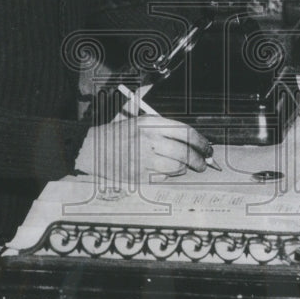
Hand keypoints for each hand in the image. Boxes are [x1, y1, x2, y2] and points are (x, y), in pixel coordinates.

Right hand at [74, 115, 212, 184]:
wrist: (92, 149)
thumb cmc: (118, 134)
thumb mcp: (140, 120)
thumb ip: (165, 128)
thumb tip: (193, 139)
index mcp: (151, 123)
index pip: (186, 132)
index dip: (201, 141)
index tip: (208, 147)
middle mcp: (149, 140)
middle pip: (185, 152)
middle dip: (200, 160)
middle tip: (204, 163)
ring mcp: (144, 159)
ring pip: (177, 168)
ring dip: (186, 169)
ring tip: (187, 167)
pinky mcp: (139, 175)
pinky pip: (164, 178)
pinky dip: (170, 176)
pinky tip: (168, 171)